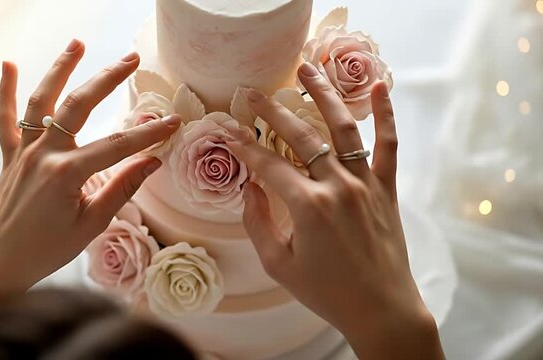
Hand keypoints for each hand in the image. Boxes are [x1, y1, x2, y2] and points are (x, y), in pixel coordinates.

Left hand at [0, 39, 180, 347]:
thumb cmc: (47, 249)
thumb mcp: (92, 225)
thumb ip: (122, 189)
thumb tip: (153, 162)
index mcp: (66, 174)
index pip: (116, 145)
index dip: (148, 134)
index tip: (173, 122)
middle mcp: (43, 154)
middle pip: (79, 106)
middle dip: (107, 79)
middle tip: (131, 60)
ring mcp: (23, 151)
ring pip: (41, 101)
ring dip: (60, 70)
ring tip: (78, 44)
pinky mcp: (9, 156)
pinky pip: (5, 118)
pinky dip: (5, 91)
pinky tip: (8, 64)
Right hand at [227, 63, 443, 358]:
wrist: (381, 309)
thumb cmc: (327, 291)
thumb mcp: (278, 264)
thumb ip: (257, 222)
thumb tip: (249, 187)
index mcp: (307, 206)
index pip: (268, 163)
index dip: (244, 145)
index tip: (228, 130)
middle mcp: (337, 186)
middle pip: (300, 136)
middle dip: (271, 110)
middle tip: (250, 93)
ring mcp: (366, 183)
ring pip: (343, 127)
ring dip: (323, 94)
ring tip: (307, 69)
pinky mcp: (386, 188)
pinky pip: (388, 145)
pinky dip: (386, 115)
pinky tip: (379, 87)